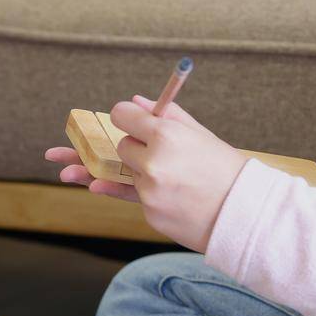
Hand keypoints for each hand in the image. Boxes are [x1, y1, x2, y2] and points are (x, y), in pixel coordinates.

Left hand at [47, 96, 248, 251]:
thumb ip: (166, 116)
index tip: (120, 118)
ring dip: (113, 171)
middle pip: (119, 147)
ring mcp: (148, 191)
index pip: (123, 117)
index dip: (121, 117)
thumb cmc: (226, 169)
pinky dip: (143, 193)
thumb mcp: (200, 135)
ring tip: (69, 168)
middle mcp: (152, 162)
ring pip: (121, 175)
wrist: (245, 213)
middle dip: (130, 147)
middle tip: (142, 147)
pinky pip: (134, 197)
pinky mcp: (148, 213)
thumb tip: (135, 102)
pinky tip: (126, 188)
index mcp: (166, 135)